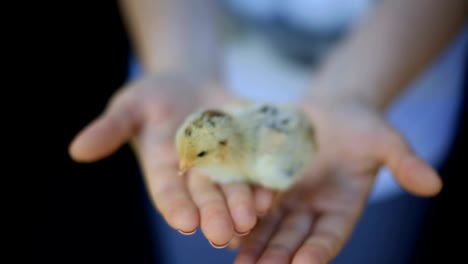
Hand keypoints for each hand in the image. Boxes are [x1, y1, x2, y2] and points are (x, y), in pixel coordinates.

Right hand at [68, 74, 274, 246]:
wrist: (191, 84)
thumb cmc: (154, 96)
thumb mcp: (131, 105)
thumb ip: (111, 128)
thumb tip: (77, 150)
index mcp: (164, 168)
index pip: (168, 192)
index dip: (175, 206)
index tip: (184, 222)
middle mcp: (195, 173)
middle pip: (205, 197)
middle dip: (213, 215)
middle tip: (221, 234)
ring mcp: (224, 164)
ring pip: (234, 189)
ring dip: (243, 204)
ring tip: (250, 219)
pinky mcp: (248, 151)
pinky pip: (257, 169)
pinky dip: (263, 180)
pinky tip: (272, 192)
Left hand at [233, 100, 441, 263]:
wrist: (330, 110)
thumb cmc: (362, 125)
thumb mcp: (384, 138)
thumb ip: (404, 161)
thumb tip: (434, 184)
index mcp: (343, 207)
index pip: (330, 235)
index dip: (318, 250)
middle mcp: (312, 210)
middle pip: (294, 239)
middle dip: (277, 257)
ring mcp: (288, 199)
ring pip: (269, 228)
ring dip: (253, 247)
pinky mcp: (267, 184)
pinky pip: (251, 205)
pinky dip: (240, 219)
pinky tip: (224, 231)